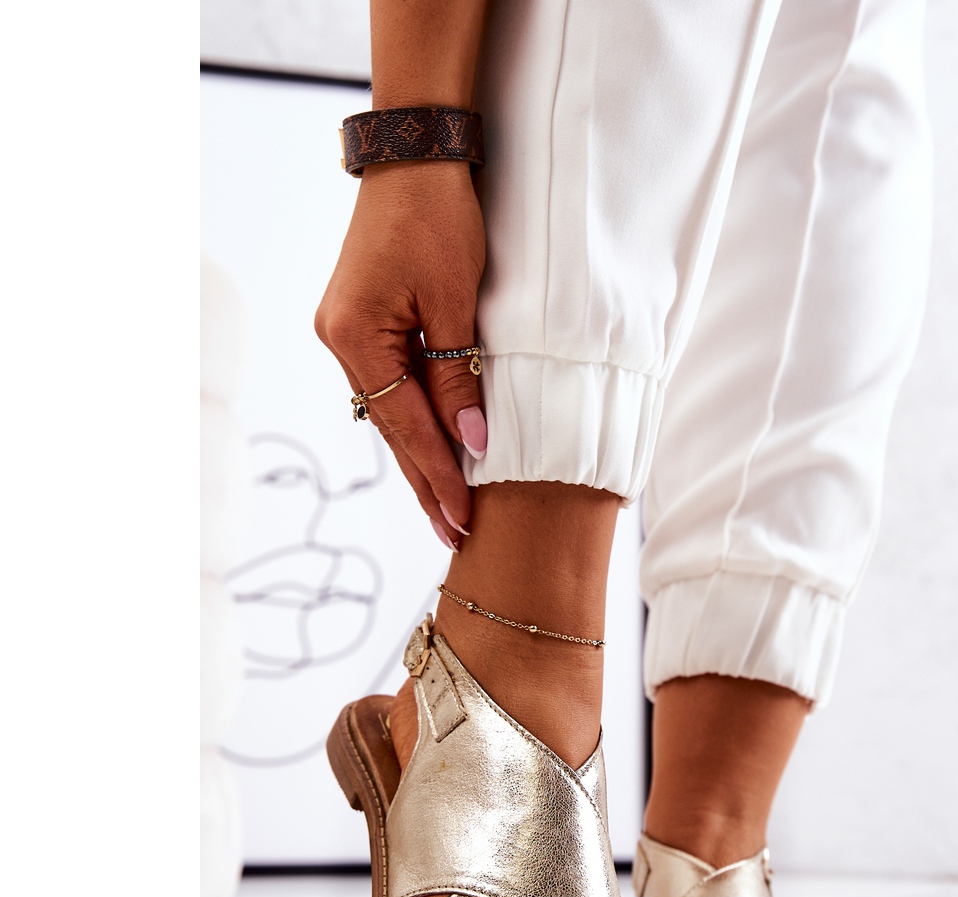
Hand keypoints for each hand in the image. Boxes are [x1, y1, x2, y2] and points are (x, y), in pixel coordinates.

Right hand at [315, 160, 485, 545]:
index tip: (462, 520)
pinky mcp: (363, 325)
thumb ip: (460, 379)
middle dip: (426, 484)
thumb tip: (474, 446)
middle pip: (392, 430)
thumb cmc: (438, 219)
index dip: (438, 476)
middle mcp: (341, 342)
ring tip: (445, 510)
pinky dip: (417, 422)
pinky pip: (393, 388)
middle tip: (453, 535)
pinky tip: (435, 453)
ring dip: (421, 459)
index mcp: (356, 338)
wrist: (414, 159)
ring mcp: (347, 334)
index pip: (407, 426)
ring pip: (392, 414)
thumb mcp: (457, 303)